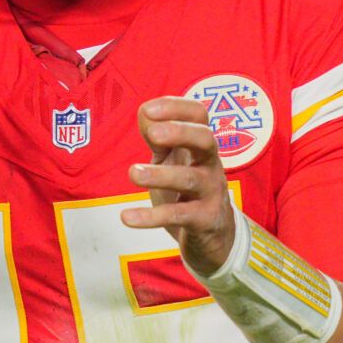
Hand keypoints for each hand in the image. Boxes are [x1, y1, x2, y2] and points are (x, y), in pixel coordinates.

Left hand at [121, 96, 236, 276]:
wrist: (215, 235)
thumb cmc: (188, 190)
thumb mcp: (172, 160)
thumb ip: (158, 137)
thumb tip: (144, 112)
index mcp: (200, 145)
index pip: (198, 114)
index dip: (176, 107)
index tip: (148, 109)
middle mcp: (210, 164)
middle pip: (206, 139)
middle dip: (180, 132)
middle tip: (153, 133)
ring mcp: (210, 192)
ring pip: (189, 179)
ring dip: (160, 175)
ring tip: (133, 173)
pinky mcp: (204, 220)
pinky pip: (178, 215)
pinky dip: (151, 217)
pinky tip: (127, 217)